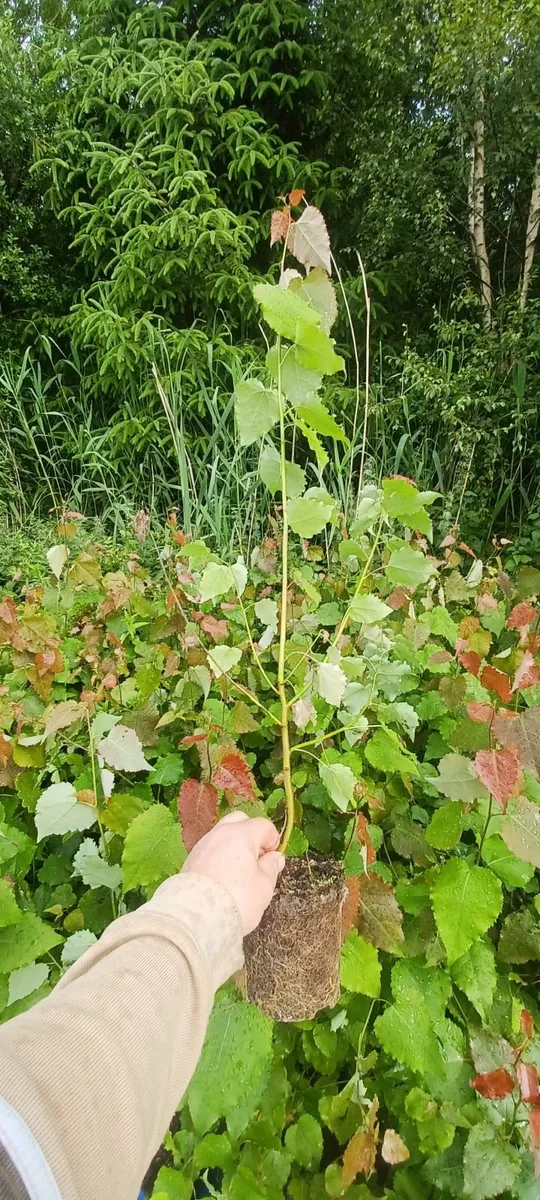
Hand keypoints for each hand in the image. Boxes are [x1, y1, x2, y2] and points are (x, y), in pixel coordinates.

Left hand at [182, 812, 284, 935]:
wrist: (197, 918)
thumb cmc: (237, 899)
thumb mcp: (264, 886)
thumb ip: (271, 867)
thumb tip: (275, 857)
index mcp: (240, 835)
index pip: (263, 826)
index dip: (273, 841)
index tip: (273, 861)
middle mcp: (219, 834)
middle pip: (240, 822)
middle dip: (252, 836)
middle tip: (257, 860)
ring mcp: (202, 846)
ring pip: (223, 835)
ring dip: (234, 847)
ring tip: (240, 872)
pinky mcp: (190, 860)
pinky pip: (211, 850)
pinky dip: (220, 857)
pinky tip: (223, 878)